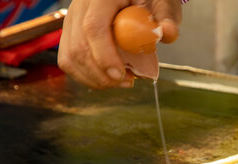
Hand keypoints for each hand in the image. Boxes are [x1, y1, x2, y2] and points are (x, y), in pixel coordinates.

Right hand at [58, 0, 181, 88]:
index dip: (104, 55)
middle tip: (127, 81)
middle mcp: (81, 6)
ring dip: (94, 78)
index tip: (120, 75)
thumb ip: (166, 19)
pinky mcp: (70, 33)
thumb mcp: (163, 5)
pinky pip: (69, 60)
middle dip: (100, 73)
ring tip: (122, 80)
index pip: (93, 27)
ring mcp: (72, 20)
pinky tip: (109, 79)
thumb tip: (168, 33)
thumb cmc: (151, 0)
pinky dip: (87, 76)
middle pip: (78, 46)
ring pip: (70, 56)